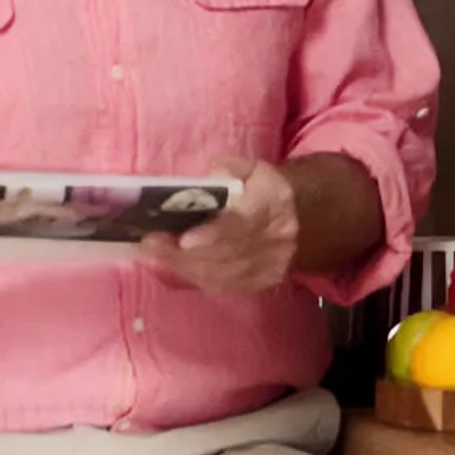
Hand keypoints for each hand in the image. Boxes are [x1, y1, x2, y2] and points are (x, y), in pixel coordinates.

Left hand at [141, 159, 296, 294]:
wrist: (305, 218)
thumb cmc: (267, 189)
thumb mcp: (253, 168)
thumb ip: (229, 168)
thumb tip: (205, 180)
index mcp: (274, 203)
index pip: (243, 224)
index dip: (213, 235)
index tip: (184, 240)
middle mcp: (275, 239)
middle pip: (225, 254)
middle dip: (183, 252)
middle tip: (149, 242)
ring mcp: (270, 267)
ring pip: (220, 274)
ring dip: (183, 265)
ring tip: (153, 252)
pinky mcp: (261, 283)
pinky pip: (222, 286)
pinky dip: (195, 276)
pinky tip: (175, 263)